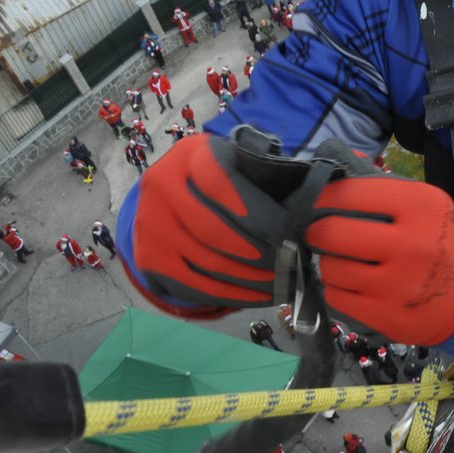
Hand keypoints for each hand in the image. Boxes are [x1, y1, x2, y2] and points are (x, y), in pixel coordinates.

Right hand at [129, 133, 291, 307]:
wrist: (171, 197)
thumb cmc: (224, 179)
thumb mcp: (238, 163)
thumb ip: (261, 175)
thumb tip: (303, 210)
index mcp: (190, 155)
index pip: (222, 183)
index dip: (257, 212)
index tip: (290, 232)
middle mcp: (161, 186)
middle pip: (214, 229)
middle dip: (259, 251)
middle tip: (292, 263)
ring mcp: (150, 224)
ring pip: (207, 261)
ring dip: (251, 278)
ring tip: (285, 282)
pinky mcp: (150, 258)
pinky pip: (196, 285)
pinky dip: (233, 294)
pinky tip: (262, 296)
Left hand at [304, 177, 453, 345]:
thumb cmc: (439, 240)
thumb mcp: (425, 204)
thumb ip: (383, 186)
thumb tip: (336, 167)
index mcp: (421, 207)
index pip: (351, 194)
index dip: (325, 196)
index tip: (317, 199)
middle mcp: (411, 245)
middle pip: (332, 233)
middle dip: (317, 230)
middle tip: (319, 230)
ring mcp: (397, 285)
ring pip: (331, 268)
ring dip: (330, 261)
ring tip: (344, 259)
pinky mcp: (386, 316)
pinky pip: (336, 297)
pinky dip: (337, 288)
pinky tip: (353, 283)